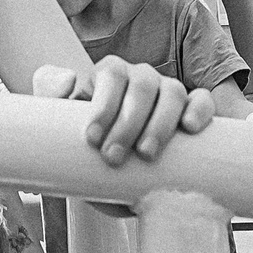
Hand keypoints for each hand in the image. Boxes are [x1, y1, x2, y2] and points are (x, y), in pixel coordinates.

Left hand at [32, 59, 216, 165]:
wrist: (113, 176)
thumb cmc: (87, 145)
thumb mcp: (59, 122)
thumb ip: (51, 94)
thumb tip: (68, 79)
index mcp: (110, 76)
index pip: (111, 76)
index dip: (103, 105)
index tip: (91, 139)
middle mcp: (141, 79)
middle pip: (143, 85)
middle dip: (127, 122)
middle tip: (114, 157)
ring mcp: (169, 92)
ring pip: (173, 92)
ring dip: (160, 123)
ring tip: (146, 154)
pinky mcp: (192, 110)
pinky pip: (202, 101)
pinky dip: (199, 110)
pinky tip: (189, 128)